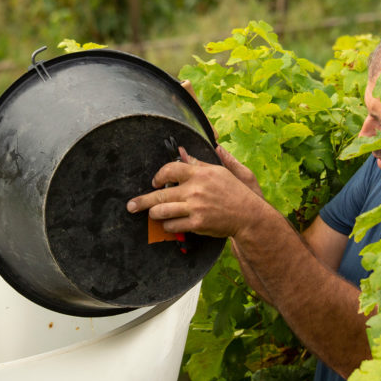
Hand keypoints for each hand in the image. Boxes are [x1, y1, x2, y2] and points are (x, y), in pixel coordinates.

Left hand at [127, 147, 269, 238]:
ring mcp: (195, 207)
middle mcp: (195, 189)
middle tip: (131, 206)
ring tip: (152, 215)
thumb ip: (199, 164)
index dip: (158, 176)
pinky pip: (173, 226)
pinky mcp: (197, 223)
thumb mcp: (220, 172)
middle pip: (160, 193)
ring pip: (162, 211)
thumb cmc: (235, 192)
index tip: (155, 182)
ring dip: (155, 214)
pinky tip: (170, 225)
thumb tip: (183, 154)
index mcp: (200, 173)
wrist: (249, 215)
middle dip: (142, 201)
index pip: (170, 169)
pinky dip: (168, 226)